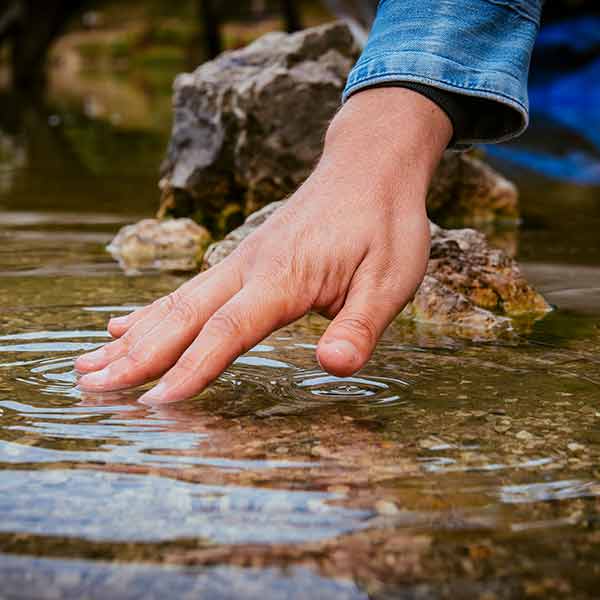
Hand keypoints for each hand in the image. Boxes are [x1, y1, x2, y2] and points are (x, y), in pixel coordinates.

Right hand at [76, 88, 451, 403]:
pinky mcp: (243, 258)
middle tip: (89, 384)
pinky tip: (124, 323)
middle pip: (184, 316)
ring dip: (132, 335)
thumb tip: (333, 366)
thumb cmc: (385, 223)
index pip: (228, 330)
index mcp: (285, 277)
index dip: (192, 368)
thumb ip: (360, 325)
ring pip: (176, 302)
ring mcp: (241, 260)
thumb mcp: (392, 278)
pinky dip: (151, 311)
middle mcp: (250, 267)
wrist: (370, 165)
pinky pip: (189, 289)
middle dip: (137, 355)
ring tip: (88, 361)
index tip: (155, 403)